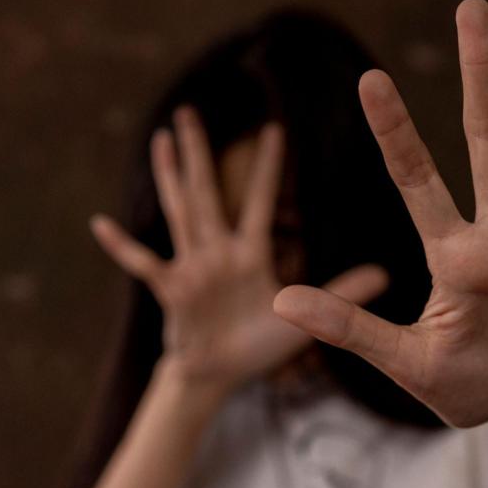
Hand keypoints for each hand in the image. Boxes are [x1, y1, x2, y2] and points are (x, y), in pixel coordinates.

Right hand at [92, 107, 387, 389]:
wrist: (218, 376)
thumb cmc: (257, 346)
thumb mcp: (301, 318)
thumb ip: (340, 293)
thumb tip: (386, 274)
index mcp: (248, 254)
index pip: (258, 201)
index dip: (266, 167)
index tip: (275, 128)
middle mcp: (216, 252)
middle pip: (207, 192)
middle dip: (200, 153)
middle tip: (189, 111)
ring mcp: (191, 268)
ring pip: (180, 213)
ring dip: (170, 177)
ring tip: (161, 140)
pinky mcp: (172, 291)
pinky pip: (144, 264)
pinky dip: (123, 245)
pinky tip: (101, 223)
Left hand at [274, 0, 487, 427]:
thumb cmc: (457, 382)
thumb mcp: (402, 360)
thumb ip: (349, 328)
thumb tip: (280, 301)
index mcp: (451, 253)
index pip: (416, 179)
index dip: (396, 131)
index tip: (369, 79)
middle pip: (487, 139)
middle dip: (480, 77)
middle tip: (471, 10)